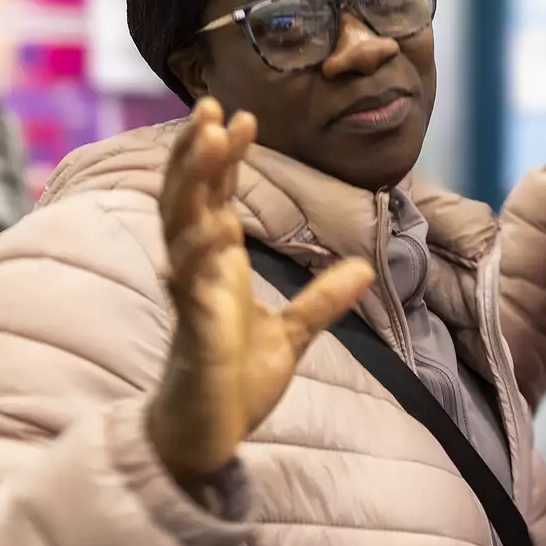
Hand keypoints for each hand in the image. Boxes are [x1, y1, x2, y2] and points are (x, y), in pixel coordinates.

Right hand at [146, 98, 373, 484]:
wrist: (207, 439)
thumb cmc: (233, 385)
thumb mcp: (291, 336)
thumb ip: (322, 300)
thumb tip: (364, 268)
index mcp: (217, 268)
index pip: (213, 198)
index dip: (222, 158)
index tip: (243, 117)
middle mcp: (197, 273)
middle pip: (188, 197)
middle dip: (199, 151)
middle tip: (214, 106)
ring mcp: (191, 298)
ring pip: (181, 226)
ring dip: (195, 181)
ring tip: (211, 139)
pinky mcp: (193, 330)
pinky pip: (190, 284)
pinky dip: (199, 253)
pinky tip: (213, 226)